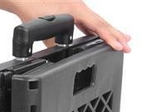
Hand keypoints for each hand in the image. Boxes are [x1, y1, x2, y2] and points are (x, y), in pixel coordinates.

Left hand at [10, 1, 130, 51]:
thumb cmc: (30, 6)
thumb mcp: (44, 32)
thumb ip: (56, 45)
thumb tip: (61, 58)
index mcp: (76, 9)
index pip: (98, 26)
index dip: (111, 37)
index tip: (121, 46)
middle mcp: (79, 6)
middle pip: (102, 24)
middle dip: (117, 36)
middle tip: (129, 47)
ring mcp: (76, 8)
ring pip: (97, 23)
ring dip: (110, 32)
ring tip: (123, 42)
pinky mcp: (72, 10)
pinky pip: (90, 22)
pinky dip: (98, 29)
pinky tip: (102, 36)